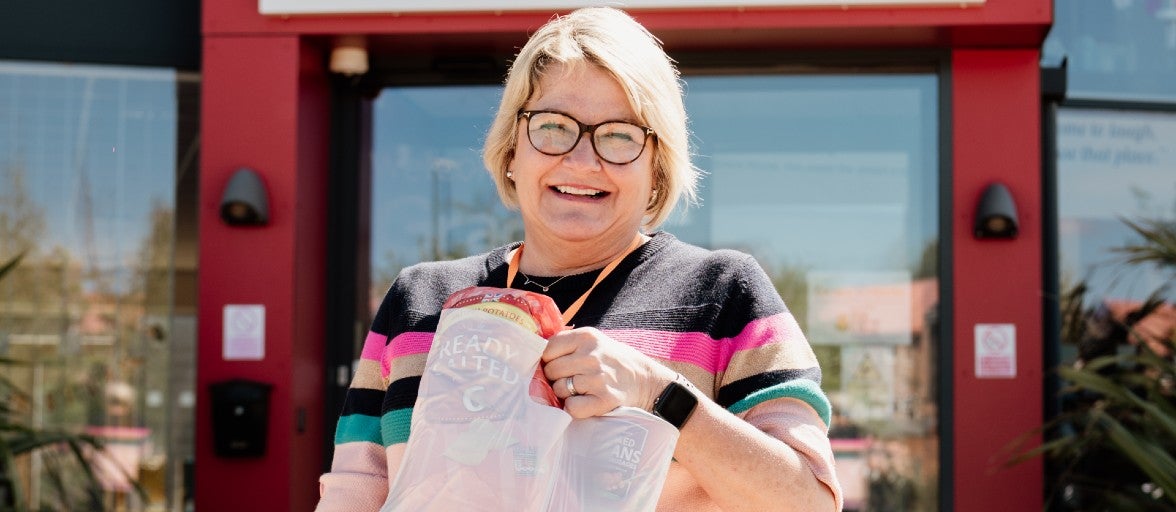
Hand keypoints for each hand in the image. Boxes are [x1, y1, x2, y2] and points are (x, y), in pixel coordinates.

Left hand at [540, 327, 675, 418]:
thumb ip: (568, 344)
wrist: (646, 380)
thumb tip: (535, 353)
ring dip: (564, 394)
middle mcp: (591, 356)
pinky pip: (571, 408)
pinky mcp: (604, 400)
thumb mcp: (595, 341)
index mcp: (587, 337)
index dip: (548, 360)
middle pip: (551, 371)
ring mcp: (597, 378)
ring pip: (558, 390)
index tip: (556, 365)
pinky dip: (574, 408)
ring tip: (580, 390)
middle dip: (555, 378)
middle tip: (569, 380)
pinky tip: (585, 402)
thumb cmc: (613, 361)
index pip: (548, 348)